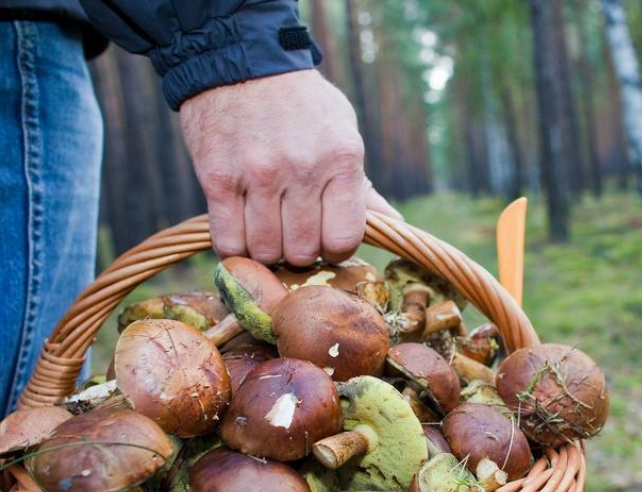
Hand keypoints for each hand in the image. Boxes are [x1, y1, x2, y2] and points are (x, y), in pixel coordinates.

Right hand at [180, 70, 400, 264]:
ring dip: (266, 250)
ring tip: (267, 230)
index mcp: (341, 159)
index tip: (325, 240)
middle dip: (300, 252)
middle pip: (302, 251)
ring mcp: (258, 174)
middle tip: (293, 233)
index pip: (344, 239)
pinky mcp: (218, 178)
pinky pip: (228, 241)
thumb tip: (393, 224)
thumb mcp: (343, 133)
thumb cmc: (301, 104)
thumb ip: (362, 186)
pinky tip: (242, 232)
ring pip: (265, 251)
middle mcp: (302, 169)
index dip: (335, 250)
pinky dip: (235, 247)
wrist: (242, 60)